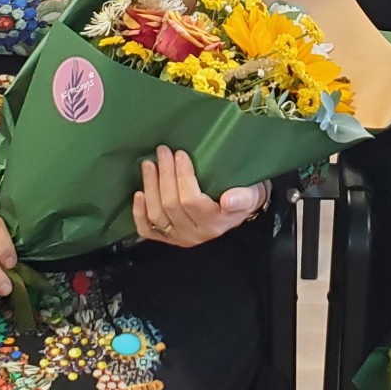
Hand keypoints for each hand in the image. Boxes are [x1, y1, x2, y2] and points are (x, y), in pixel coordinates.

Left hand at [132, 145, 268, 247]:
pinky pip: (147, 230)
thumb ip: (244, 198)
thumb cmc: (244, 196)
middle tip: (162, 151)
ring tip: (149, 164)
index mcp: (214, 223)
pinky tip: (138, 194)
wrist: (239, 210)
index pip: (192, 201)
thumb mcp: (252, 194)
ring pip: (157, 214)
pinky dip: (139, 213)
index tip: (180, 154)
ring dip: (150, 187)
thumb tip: (228, 200)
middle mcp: (194, 234)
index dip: (182, 176)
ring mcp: (178, 238)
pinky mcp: (167, 238)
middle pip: (171, 205)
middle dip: (165, 175)